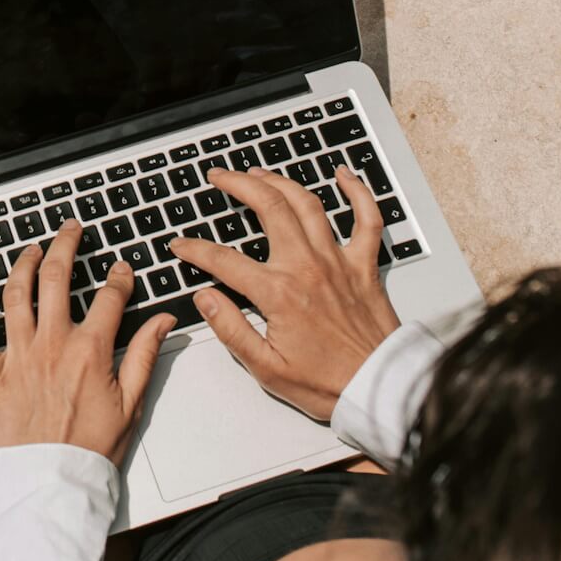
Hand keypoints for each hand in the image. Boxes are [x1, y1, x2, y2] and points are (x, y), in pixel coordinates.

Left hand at [0, 219, 176, 467]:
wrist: (49, 483)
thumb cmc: (89, 449)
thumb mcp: (131, 403)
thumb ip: (146, 356)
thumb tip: (164, 322)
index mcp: (90, 350)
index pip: (109, 296)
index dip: (119, 276)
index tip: (121, 269)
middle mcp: (51, 344)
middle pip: (57, 277)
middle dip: (65, 245)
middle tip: (70, 230)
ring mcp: (18, 356)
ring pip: (14, 294)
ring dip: (22, 265)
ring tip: (31, 250)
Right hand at [170, 165, 400, 419]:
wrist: (380, 389)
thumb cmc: (328, 383)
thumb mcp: (266, 367)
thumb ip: (230, 328)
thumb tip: (205, 298)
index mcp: (279, 293)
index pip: (224, 259)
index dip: (195, 249)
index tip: (181, 245)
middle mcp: (308, 267)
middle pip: (268, 207)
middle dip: (238, 184)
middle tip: (219, 176)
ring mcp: (338, 261)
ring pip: (307, 204)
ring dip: (279, 181)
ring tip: (258, 172)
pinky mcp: (364, 265)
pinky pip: (367, 218)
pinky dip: (357, 192)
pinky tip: (344, 174)